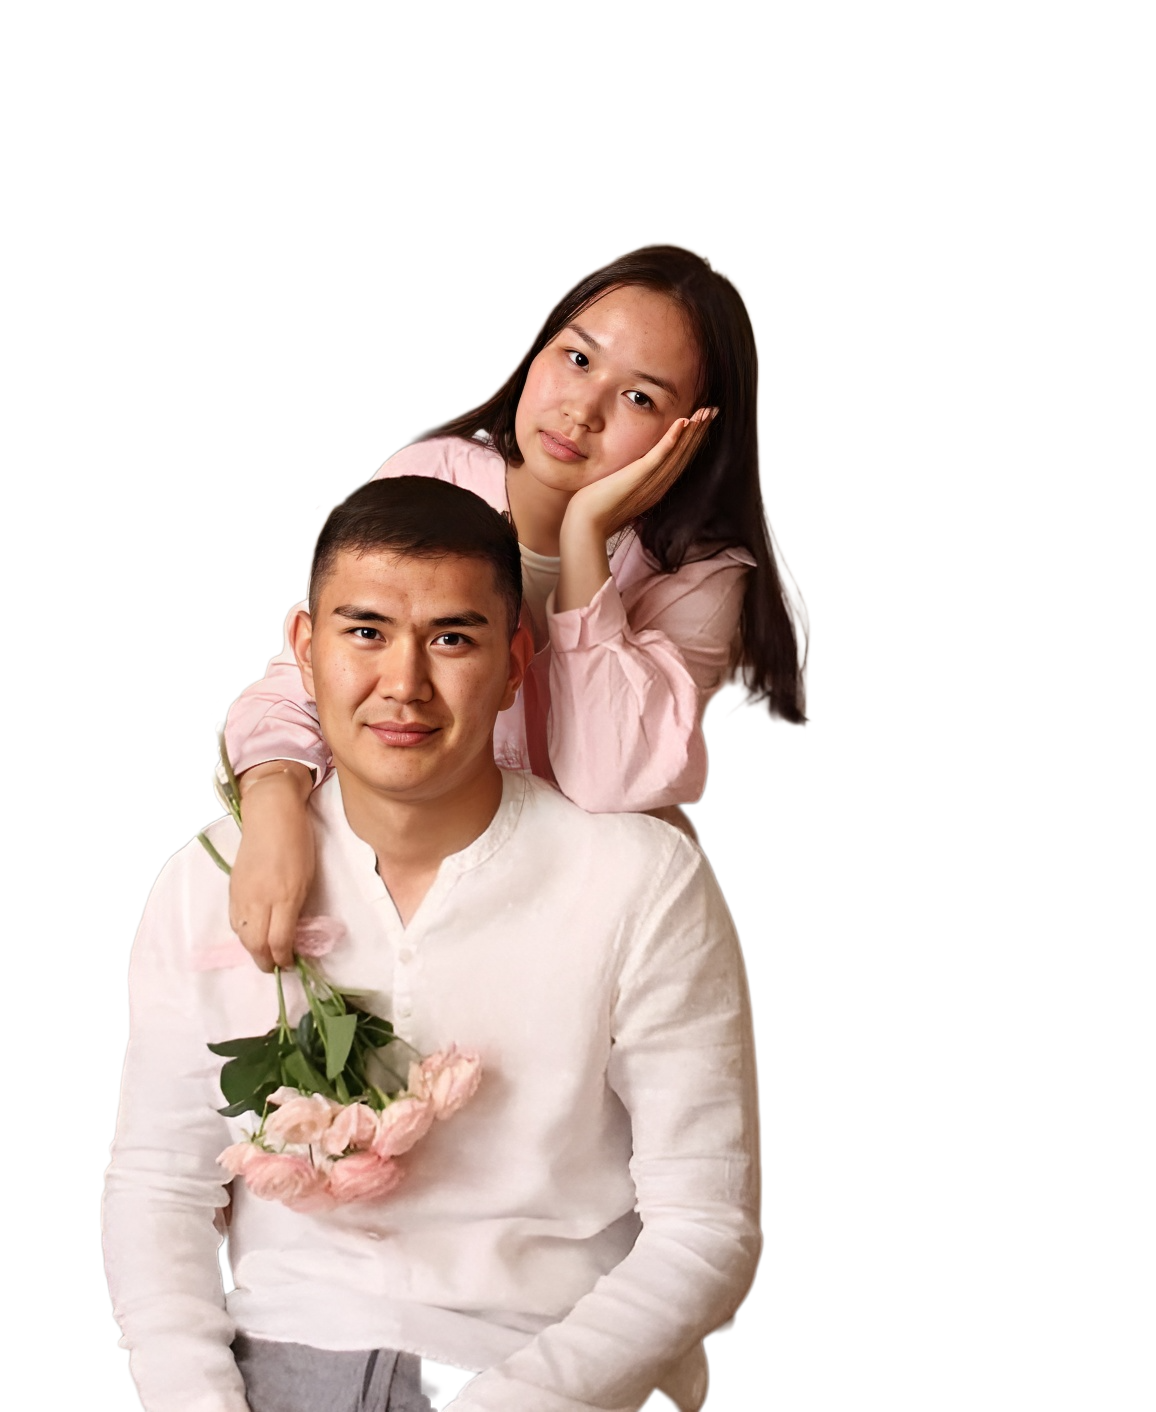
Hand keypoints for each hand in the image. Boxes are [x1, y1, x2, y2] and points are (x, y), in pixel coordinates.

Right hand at [228, 763, 315, 971]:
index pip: (279, 942)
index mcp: (284, 896)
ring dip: (252, 950)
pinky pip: (234, 920)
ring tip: (264, 954)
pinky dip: (243, 933)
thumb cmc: (298, 842)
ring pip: (242, 935)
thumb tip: (292, 932)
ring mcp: (242, 894)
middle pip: (255, 945)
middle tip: (275, 966)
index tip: (291, 963)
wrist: (270, 815)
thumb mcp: (307, 877)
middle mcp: (260, 899)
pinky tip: (252, 934)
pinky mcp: (232, 888)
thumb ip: (297, 906)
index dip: (285, 959)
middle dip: (265, 962)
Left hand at [564, 406, 717, 539]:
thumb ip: (632, 484)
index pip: (680, 460)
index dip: (693, 441)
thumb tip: (631, 476)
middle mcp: (659, 485)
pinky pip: (658, 456)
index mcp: (656, 488)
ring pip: (678, 453)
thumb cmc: (599, 511)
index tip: (702, 422)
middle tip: (713, 410)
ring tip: (704, 412)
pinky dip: (671, 439)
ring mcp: (650, 482)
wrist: (586, 524)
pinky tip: (682, 423)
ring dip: (693, 431)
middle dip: (700, 431)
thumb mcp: (622, 493)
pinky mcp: (638, 476)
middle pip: (685, 454)